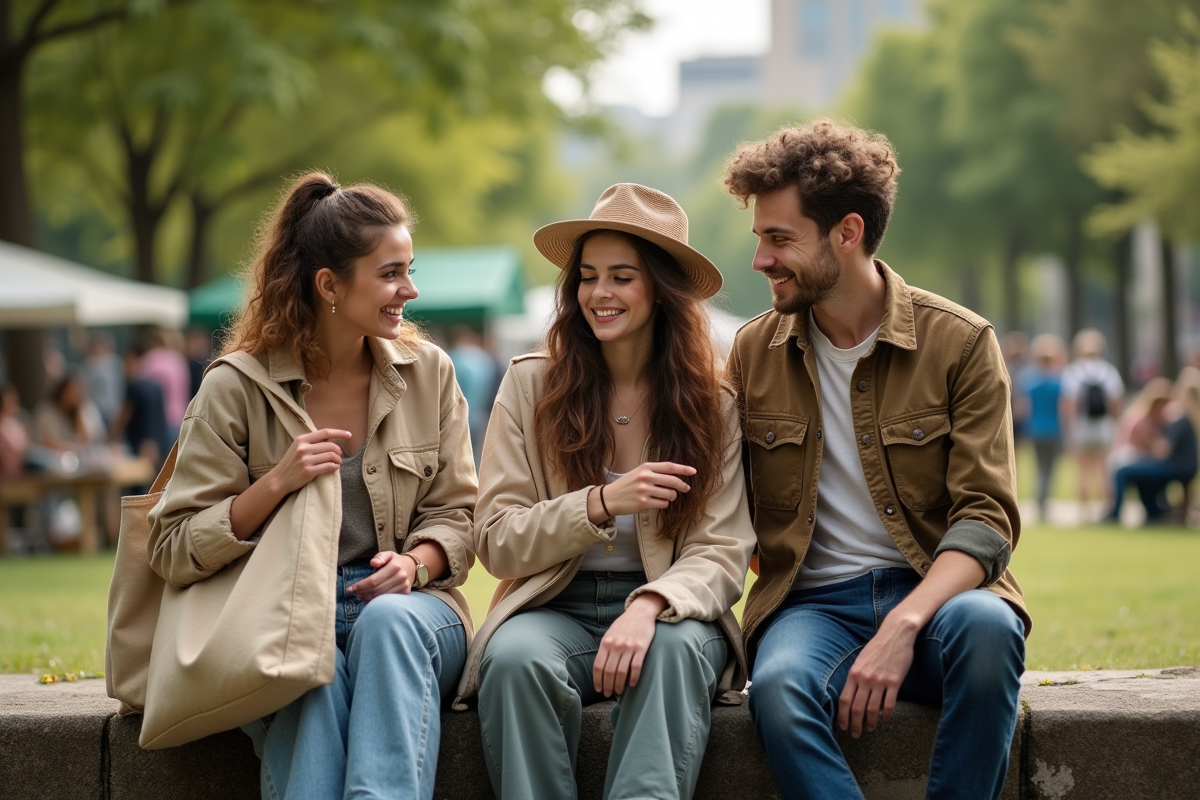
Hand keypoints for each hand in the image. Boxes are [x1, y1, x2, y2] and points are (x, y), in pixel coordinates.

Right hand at [267, 428, 350, 494]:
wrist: (279, 479)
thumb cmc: (291, 462)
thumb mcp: (298, 447)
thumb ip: (312, 442)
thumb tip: (331, 438)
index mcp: (302, 439)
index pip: (325, 432)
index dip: (339, 433)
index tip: (349, 435)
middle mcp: (303, 448)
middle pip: (331, 446)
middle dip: (339, 451)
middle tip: (339, 456)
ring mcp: (306, 460)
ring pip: (332, 456)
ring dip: (338, 460)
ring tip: (337, 462)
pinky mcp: (308, 472)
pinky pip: (329, 467)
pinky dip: (335, 467)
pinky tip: (334, 467)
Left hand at [348, 551, 414, 601]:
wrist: (412, 567)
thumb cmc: (395, 561)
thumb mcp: (388, 554)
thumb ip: (380, 557)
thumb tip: (373, 563)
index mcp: (394, 567)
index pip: (374, 580)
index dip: (361, 586)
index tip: (350, 588)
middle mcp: (400, 577)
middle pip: (376, 590)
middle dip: (362, 593)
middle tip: (354, 593)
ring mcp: (403, 586)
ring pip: (381, 597)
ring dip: (368, 598)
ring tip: (360, 596)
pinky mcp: (405, 592)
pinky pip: (388, 600)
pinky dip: (376, 601)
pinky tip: (369, 599)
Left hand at [593, 593, 666, 696]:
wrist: (641, 612)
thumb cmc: (624, 625)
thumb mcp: (610, 634)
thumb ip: (605, 649)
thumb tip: (600, 668)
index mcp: (606, 642)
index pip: (598, 666)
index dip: (597, 680)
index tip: (598, 689)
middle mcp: (616, 645)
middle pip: (609, 672)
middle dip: (607, 686)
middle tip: (608, 694)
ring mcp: (629, 647)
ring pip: (621, 672)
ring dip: (619, 685)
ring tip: (618, 692)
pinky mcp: (641, 648)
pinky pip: (636, 667)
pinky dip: (633, 679)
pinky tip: (631, 685)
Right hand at [598, 462, 695, 516]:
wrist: (610, 497)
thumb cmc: (627, 485)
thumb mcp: (639, 472)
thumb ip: (655, 472)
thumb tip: (676, 474)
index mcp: (645, 467)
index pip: (669, 466)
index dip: (683, 469)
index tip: (693, 471)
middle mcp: (645, 477)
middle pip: (673, 481)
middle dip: (683, 485)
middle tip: (686, 488)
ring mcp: (644, 490)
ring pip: (670, 494)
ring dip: (671, 497)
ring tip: (666, 496)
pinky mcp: (643, 503)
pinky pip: (663, 504)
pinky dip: (663, 504)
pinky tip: (657, 502)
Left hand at [837, 616, 917, 737]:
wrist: (895, 634)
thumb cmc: (877, 647)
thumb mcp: (860, 660)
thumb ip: (855, 677)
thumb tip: (850, 694)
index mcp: (854, 673)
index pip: (844, 700)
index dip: (842, 716)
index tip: (842, 726)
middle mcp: (865, 678)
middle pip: (856, 708)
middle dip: (855, 724)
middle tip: (855, 734)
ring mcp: (880, 681)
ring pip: (872, 709)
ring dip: (870, 722)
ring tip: (870, 729)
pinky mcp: (895, 682)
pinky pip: (889, 704)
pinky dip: (886, 715)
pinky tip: (884, 720)